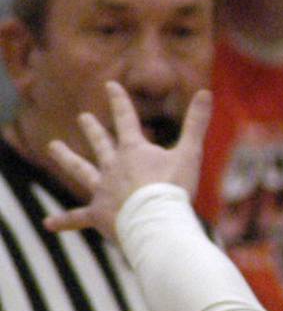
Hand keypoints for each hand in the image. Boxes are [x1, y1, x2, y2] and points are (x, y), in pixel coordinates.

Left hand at [43, 81, 211, 240]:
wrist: (154, 221)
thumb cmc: (173, 188)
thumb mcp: (190, 154)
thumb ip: (196, 124)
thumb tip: (206, 91)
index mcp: (133, 151)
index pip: (126, 118)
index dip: (119, 100)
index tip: (110, 86)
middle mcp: (112, 166)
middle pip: (100, 143)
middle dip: (93, 128)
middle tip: (84, 117)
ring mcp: (102, 189)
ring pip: (80, 170)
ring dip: (66, 157)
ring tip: (52, 147)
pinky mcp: (98, 213)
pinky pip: (78, 217)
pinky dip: (65, 221)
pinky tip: (49, 224)